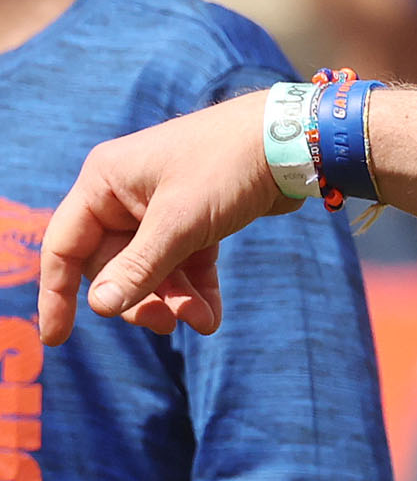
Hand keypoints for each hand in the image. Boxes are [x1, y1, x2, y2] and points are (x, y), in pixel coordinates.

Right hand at [36, 93, 285, 344]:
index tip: (56, 338)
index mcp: (105, 182)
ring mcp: (162, 206)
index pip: (65, 247)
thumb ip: (139, 267)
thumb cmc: (228, 166)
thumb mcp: (180, 222)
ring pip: (151, 268)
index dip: (57, 293)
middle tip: (167, 325)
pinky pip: (184, 263)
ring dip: (173, 300)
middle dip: (140, 298)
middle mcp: (126, 193)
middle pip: (113, 265)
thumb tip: (101, 307)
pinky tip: (211, 317)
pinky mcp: (197, 217)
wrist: (296, 142)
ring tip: (203, 322)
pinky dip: (195, 290)